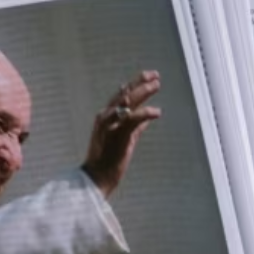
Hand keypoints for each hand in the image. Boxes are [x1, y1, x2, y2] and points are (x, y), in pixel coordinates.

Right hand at [82, 71, 162, 196]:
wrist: (97, 177)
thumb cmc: (109, 160)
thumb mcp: (124, 139)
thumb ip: (136, 126)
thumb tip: (148, 116)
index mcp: (105, 117)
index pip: (120, 95)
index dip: (135, 84)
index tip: (148, 77)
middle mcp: (105, 118)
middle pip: (124, 94)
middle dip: (140, 82)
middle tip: (155, 76)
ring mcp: (110, 126)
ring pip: (127, 102)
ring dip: (142, 91)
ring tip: (156, 85)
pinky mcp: (117, 136)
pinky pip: (132, 119)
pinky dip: (145, 113)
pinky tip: (157, 111)